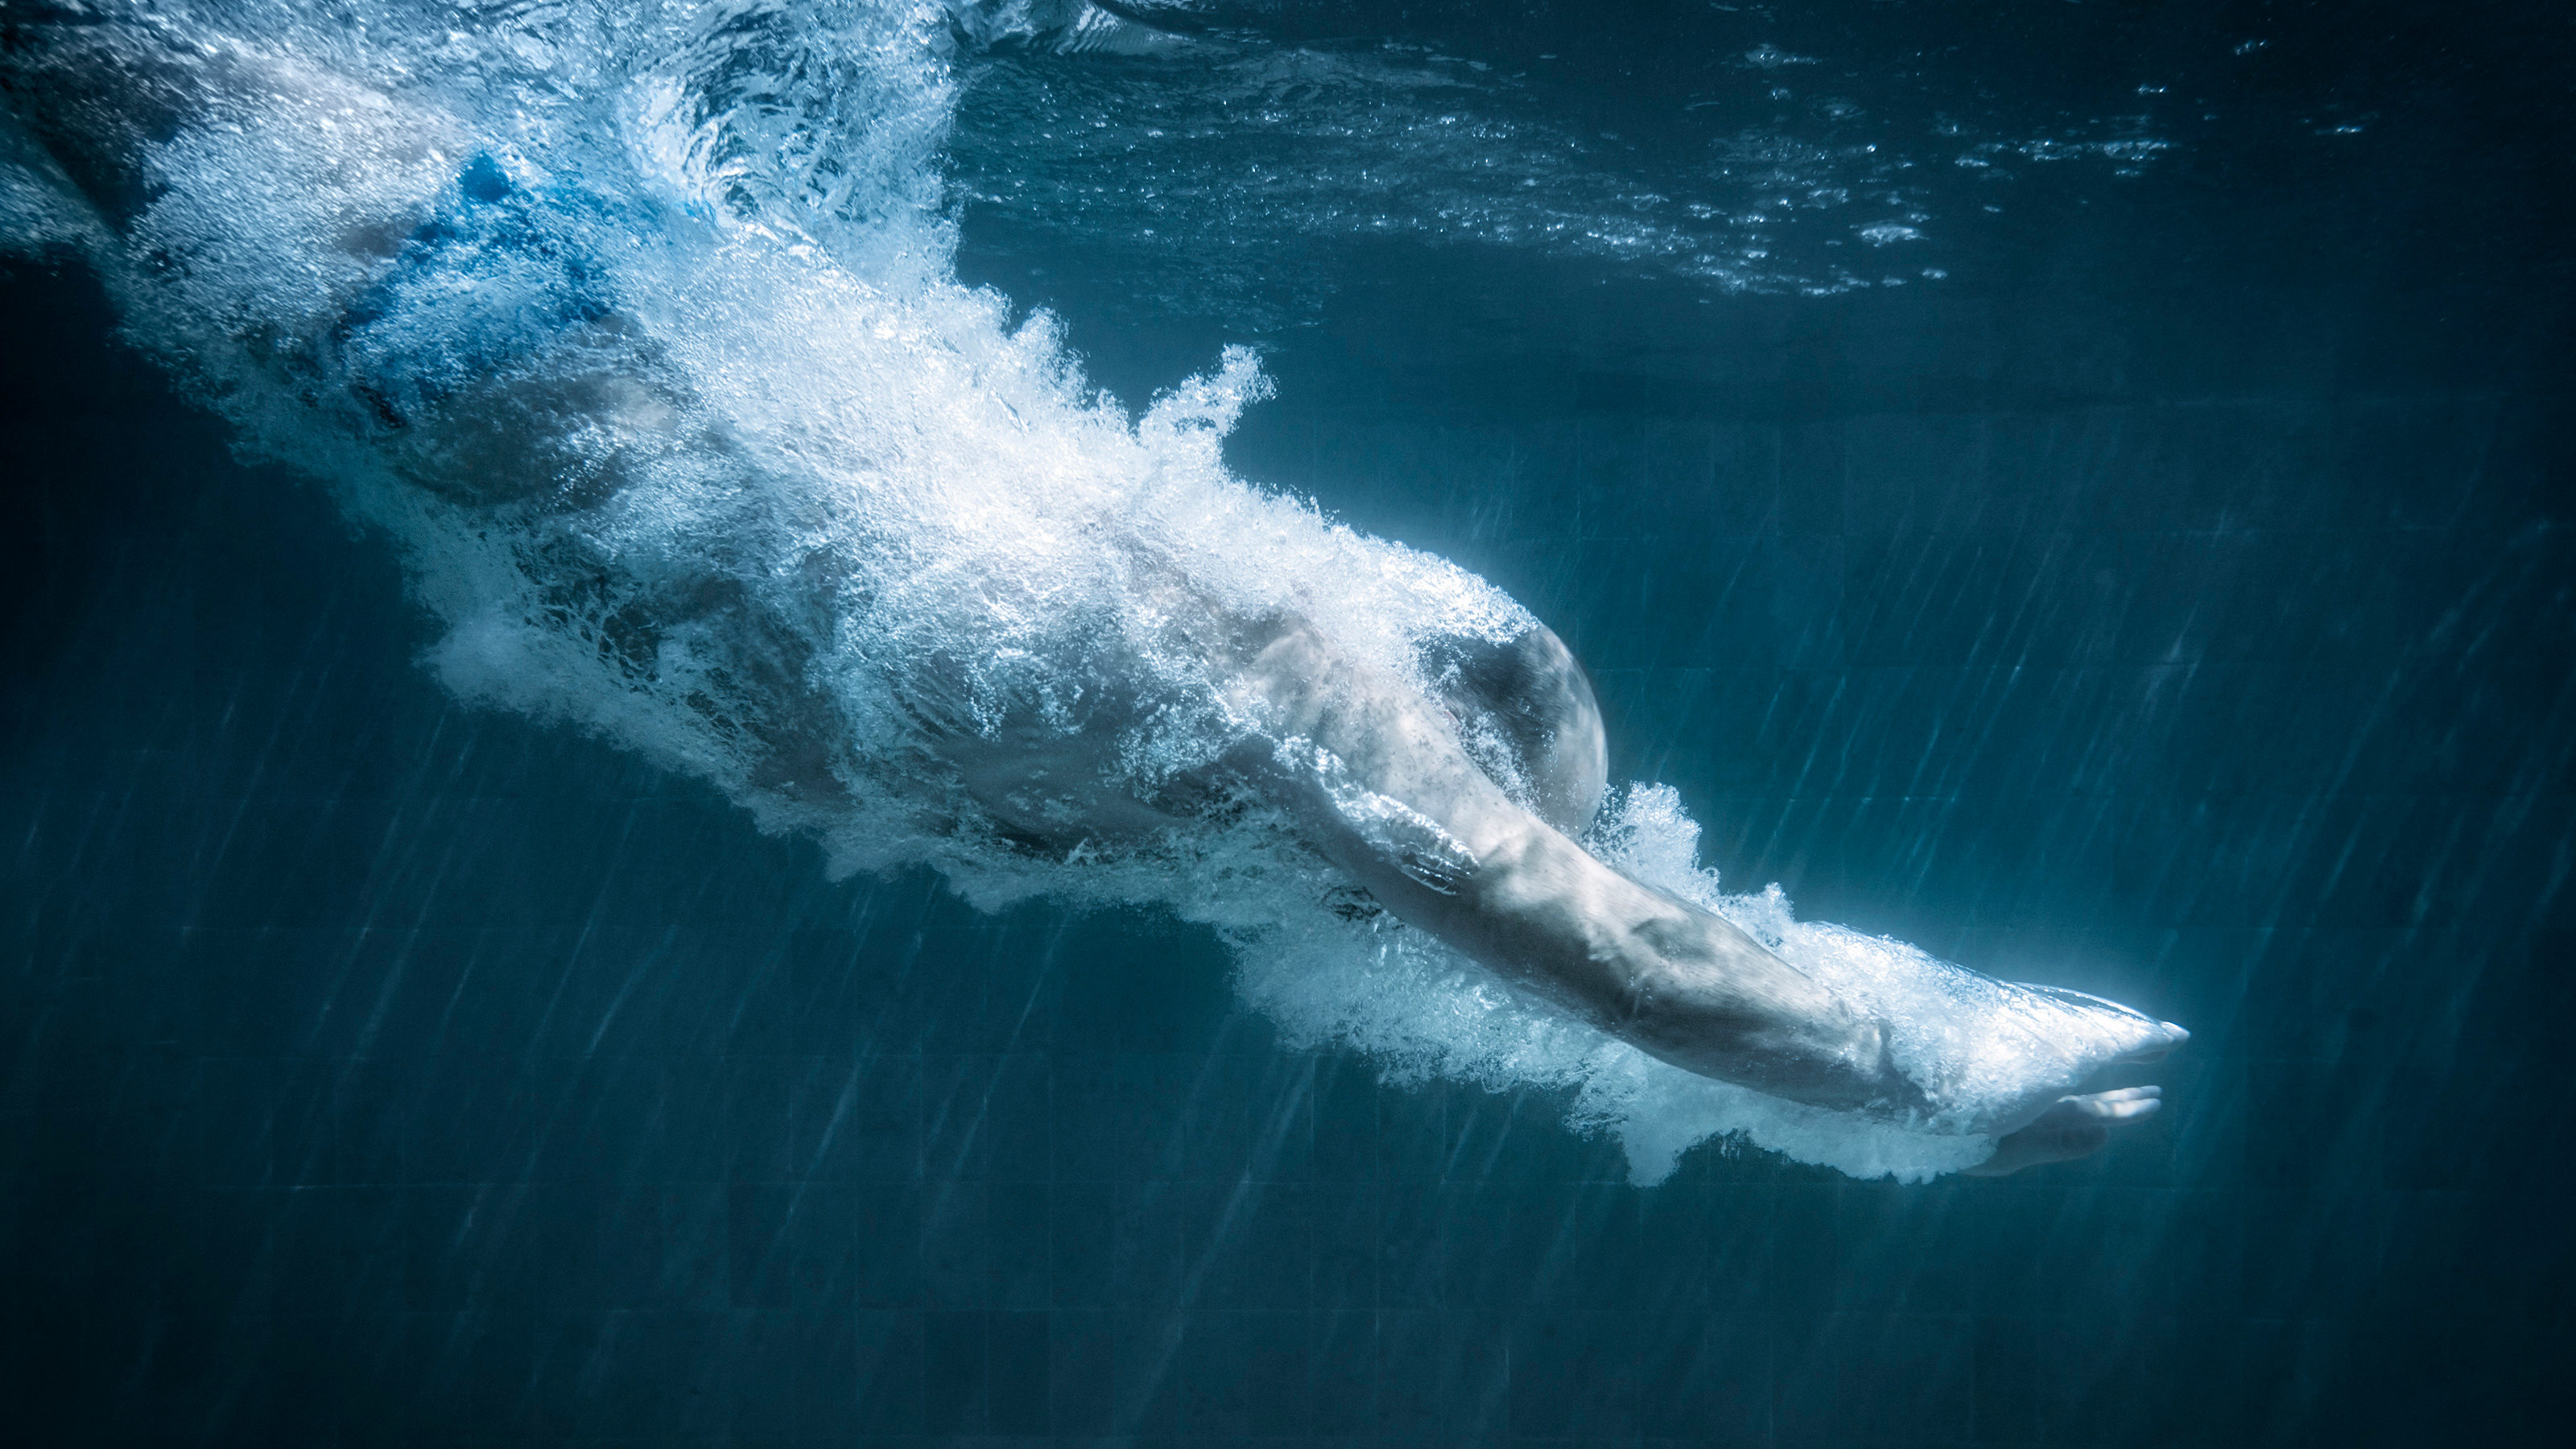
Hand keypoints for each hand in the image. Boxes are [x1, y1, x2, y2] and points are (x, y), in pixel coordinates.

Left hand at [1961, 1086, 2162, 1176]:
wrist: (1917, 1127)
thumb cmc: (1962, 1141)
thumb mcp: (2013, 1150)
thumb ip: (2060, 1143)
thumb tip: (2106, 1133)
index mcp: (2045, 1115)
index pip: (2099, 1109)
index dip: (2128, 1107)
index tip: (2157, 1100)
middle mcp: (2038, 1107)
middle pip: (2091, 1102)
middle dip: (2123, 1099)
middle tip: (2155, 1095)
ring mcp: (2023, 1108)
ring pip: (2073, 1100)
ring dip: (2102, 1099)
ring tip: (2130, 1095)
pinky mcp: (2006, 1111)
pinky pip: (2050, 1102)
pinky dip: (2071, 1099)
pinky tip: (2076, 1106)